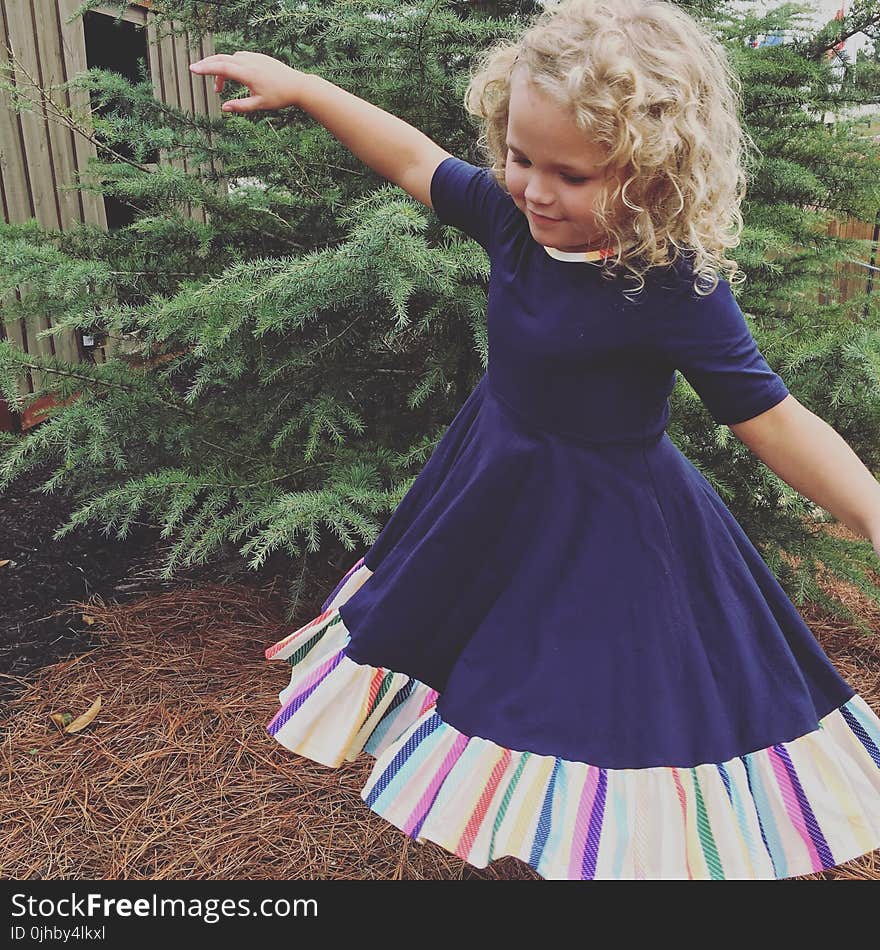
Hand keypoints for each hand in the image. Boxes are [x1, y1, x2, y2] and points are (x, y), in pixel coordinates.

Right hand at [188, 51, 305, 112]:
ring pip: (230, 58)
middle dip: (207, 65)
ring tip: (218, 88)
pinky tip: (231, 76)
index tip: (193, 69)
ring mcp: (253, 57)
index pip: (221, 67)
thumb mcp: (259, 105)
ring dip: (220, 69)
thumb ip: (240, 106)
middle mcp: (248, 61)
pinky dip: (231, 64)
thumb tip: (224, 108)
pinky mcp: (258, 57)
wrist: (297, 85)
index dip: (205, 68)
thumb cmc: (279, 97)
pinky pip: (239, 57)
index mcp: (247, 73)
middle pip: (222, 59)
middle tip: (196, 71)